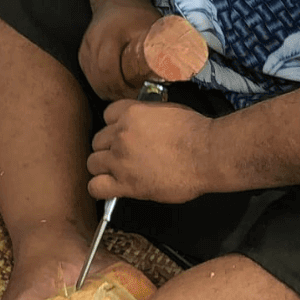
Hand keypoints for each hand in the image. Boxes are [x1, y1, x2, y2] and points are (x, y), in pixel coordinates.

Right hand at [79, 0, 160, 100]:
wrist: (116, 0)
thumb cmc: (137, 14)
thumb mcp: (152, 25)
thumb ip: (166, 44)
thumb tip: (184, 67)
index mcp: (109, 35)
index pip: (108, 69)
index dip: (123, 87)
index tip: (138, 94)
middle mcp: (92, 43)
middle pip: (99, 79)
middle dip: (117, 94)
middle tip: (136, 100)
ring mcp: (85, 50)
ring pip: (93, 81)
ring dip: (110, 93)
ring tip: (128, 97)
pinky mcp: (83, 55)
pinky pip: (90, 77)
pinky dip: (103, 87)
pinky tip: (117, 91)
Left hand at [87, 98, 215, 203]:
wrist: (207, 153)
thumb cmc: (196, 132)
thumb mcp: (169, 110)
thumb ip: (148, 115)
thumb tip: (143, 122)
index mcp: (132, 113)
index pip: (107, 116)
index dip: (115, 127)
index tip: (124, 135)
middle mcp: (121, 133)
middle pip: (98, 141)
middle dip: (109, 148)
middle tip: (125, 156)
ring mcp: (120, 159)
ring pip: (93, 163)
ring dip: (104, 168)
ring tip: (120, 173)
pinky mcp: (125, 183)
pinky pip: (96, 186)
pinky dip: (101, 188)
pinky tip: (113, 188)